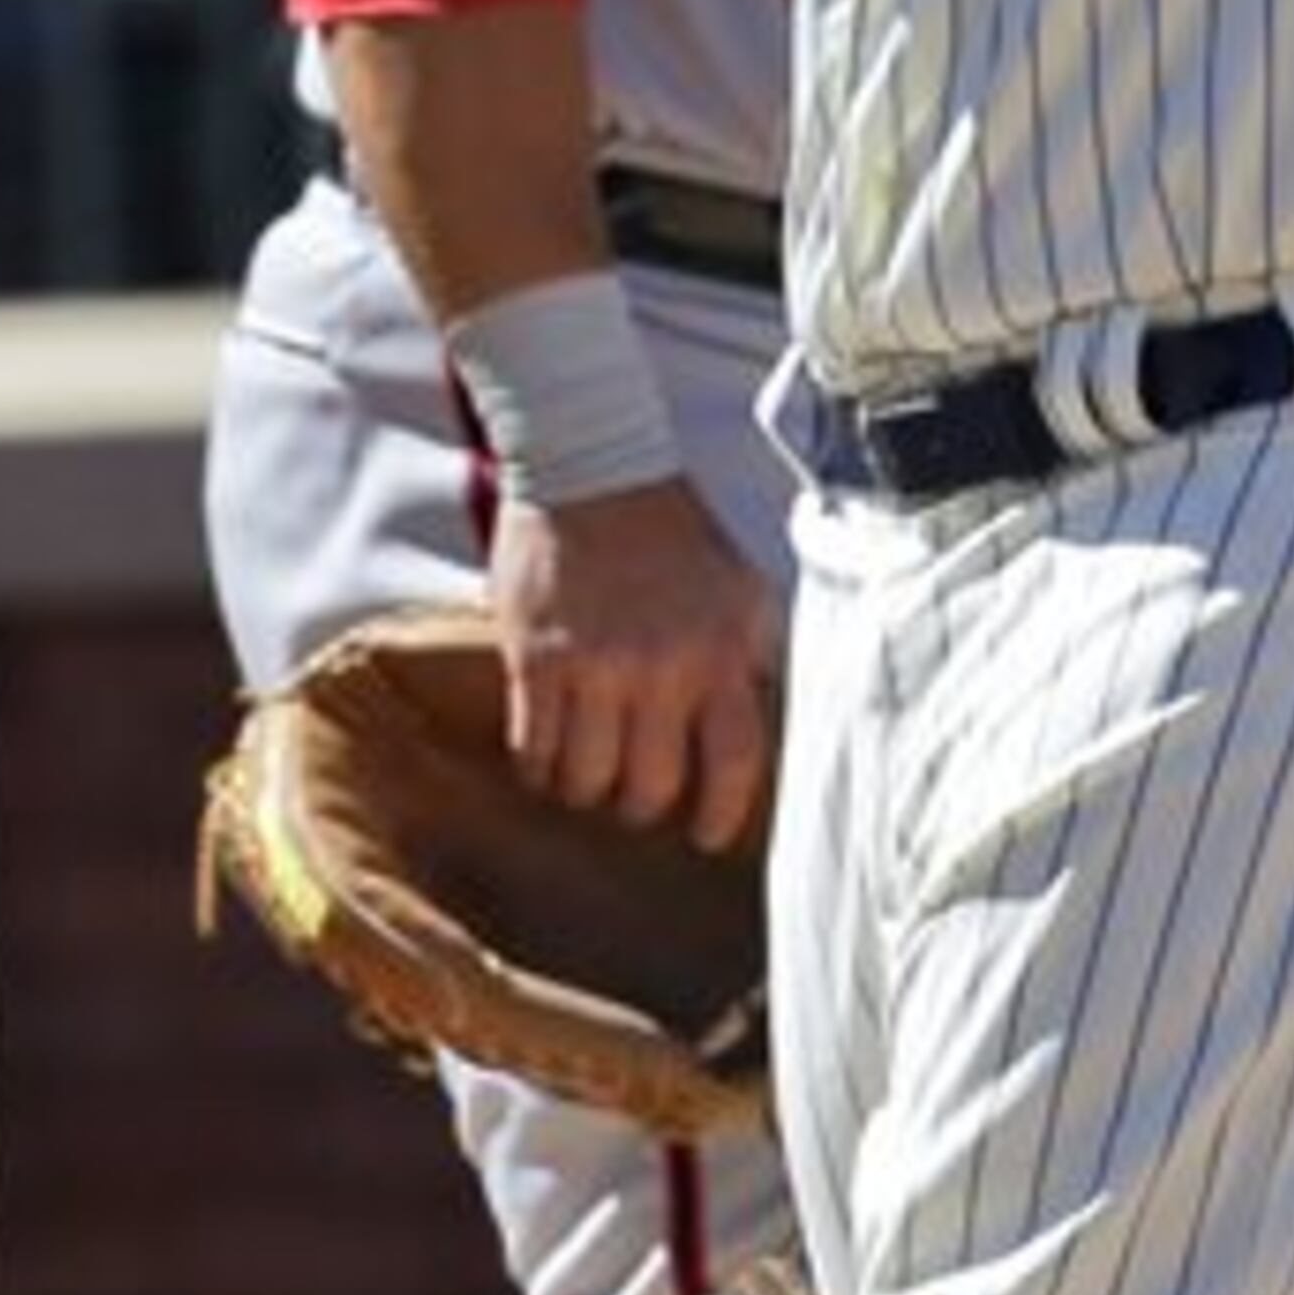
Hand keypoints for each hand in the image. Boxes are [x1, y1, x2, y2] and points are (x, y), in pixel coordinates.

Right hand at [490, 478, 780, 855]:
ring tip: (584, 775)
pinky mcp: (534, 656)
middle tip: (634, 795)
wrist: (590, 462)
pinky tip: (543, 755)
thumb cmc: (668, 527)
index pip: (734, 763)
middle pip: (652, 787)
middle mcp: (660, 667)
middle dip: (642, 804)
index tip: (703, 832)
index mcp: (720, 651)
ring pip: (589, 780)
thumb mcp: (738, 585)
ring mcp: (594, 665)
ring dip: (586, 789)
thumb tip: (759, 714)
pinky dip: (538, 765)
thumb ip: (751, 652)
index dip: (719, 815)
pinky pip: (534, 748)